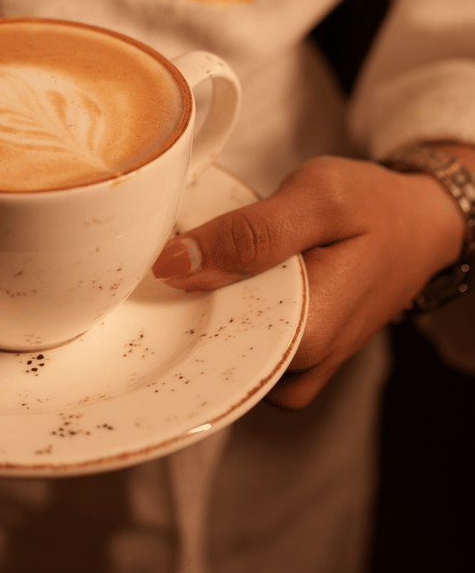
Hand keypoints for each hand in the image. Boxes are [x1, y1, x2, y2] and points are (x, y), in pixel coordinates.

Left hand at [152, 147, 472, 409]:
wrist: (418, 226)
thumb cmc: (375, 207)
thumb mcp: (316, 199)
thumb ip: (248, 233)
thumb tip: (175, 264)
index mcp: (308, 336)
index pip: (209, 341)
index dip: (172, 306)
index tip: (155, 274)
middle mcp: (301, 368)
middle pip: (210, 353)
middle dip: (183, 309)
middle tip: (178, 264)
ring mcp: (296, 373)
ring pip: (221, 358)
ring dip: (202, 315)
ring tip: (206, 271)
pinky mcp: (293, 364)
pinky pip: (240, 356)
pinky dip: (222, 321)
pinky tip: (223, 288)